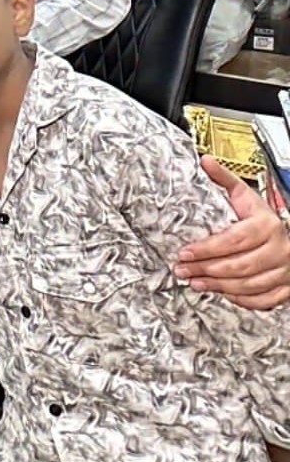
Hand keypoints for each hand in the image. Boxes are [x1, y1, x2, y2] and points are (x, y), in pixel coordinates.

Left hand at [177, 158, 289, 309]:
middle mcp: (279, 248)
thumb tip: (205, 161)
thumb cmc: (262, 218)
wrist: (289, 237)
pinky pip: (262, 300)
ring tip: (196, 282)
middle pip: (239, 265)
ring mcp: (284, 270)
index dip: (206, 248)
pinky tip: (223, 293)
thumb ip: (224, 179)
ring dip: (218, 286)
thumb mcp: (244, 196)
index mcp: (268, 225)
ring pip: (248, 285)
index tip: (185, 252)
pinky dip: (241, 300)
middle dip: (206, 269)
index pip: (234, 240)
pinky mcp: (286, 288)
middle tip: (183, 270)